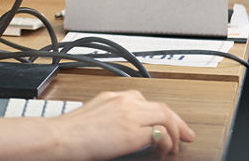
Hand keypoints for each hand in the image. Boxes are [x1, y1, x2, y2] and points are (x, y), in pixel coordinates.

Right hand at [55, 90, 194, 159]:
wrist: (61, 137)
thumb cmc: (71, 131)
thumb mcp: (93, 115)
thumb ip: (111, 116)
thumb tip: (123, 129)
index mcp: (114, 96)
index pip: (146, 100)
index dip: (162, 113)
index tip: (168, 123)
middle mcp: (124, 101)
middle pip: (162, 107)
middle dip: (178, 122)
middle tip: (187, 135)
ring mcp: (129, 114)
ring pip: (166, 116)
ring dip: (176, 133)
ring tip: (175, 147)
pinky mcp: (132, 132)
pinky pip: (161, 134)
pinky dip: (167, 143)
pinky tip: (164, 151)